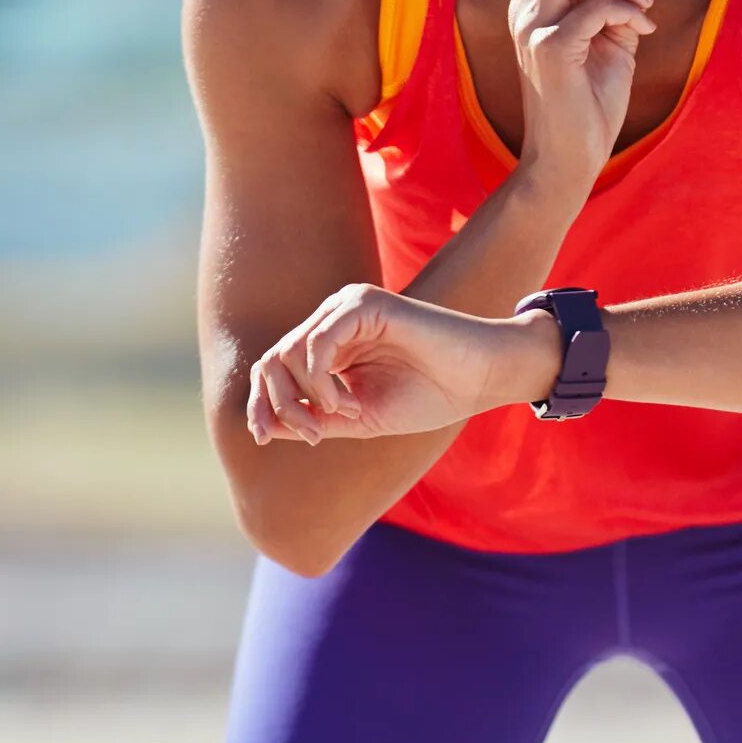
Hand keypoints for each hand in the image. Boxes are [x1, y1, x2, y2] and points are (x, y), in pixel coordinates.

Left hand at [245, 284, 555, 443]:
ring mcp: (346, 308)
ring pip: (289, 351)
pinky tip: (344, 402)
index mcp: (329, 343)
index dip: (260, 403)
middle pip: (272, 359)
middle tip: (309, 435)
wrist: (480, 378)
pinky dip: (321, 380)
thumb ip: (314, 419)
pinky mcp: (365, 304)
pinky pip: (319, 342)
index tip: (264, 438)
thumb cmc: (429, 396)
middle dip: (275, 403)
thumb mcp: (359, 418)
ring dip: (302, 396)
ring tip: (336, 418)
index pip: (273, 367)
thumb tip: (266, 427)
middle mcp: (331, 320)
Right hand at [506, 0, 653, 194]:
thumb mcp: (616, 42)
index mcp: (537, 4)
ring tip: (642, 11)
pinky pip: (596, 8)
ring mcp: (533, 26)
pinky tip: (641, 33)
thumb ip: (623, 0)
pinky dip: (627, 13)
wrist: (571, 158)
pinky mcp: (548, 47)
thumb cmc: (590, 103)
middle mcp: (527, 8)